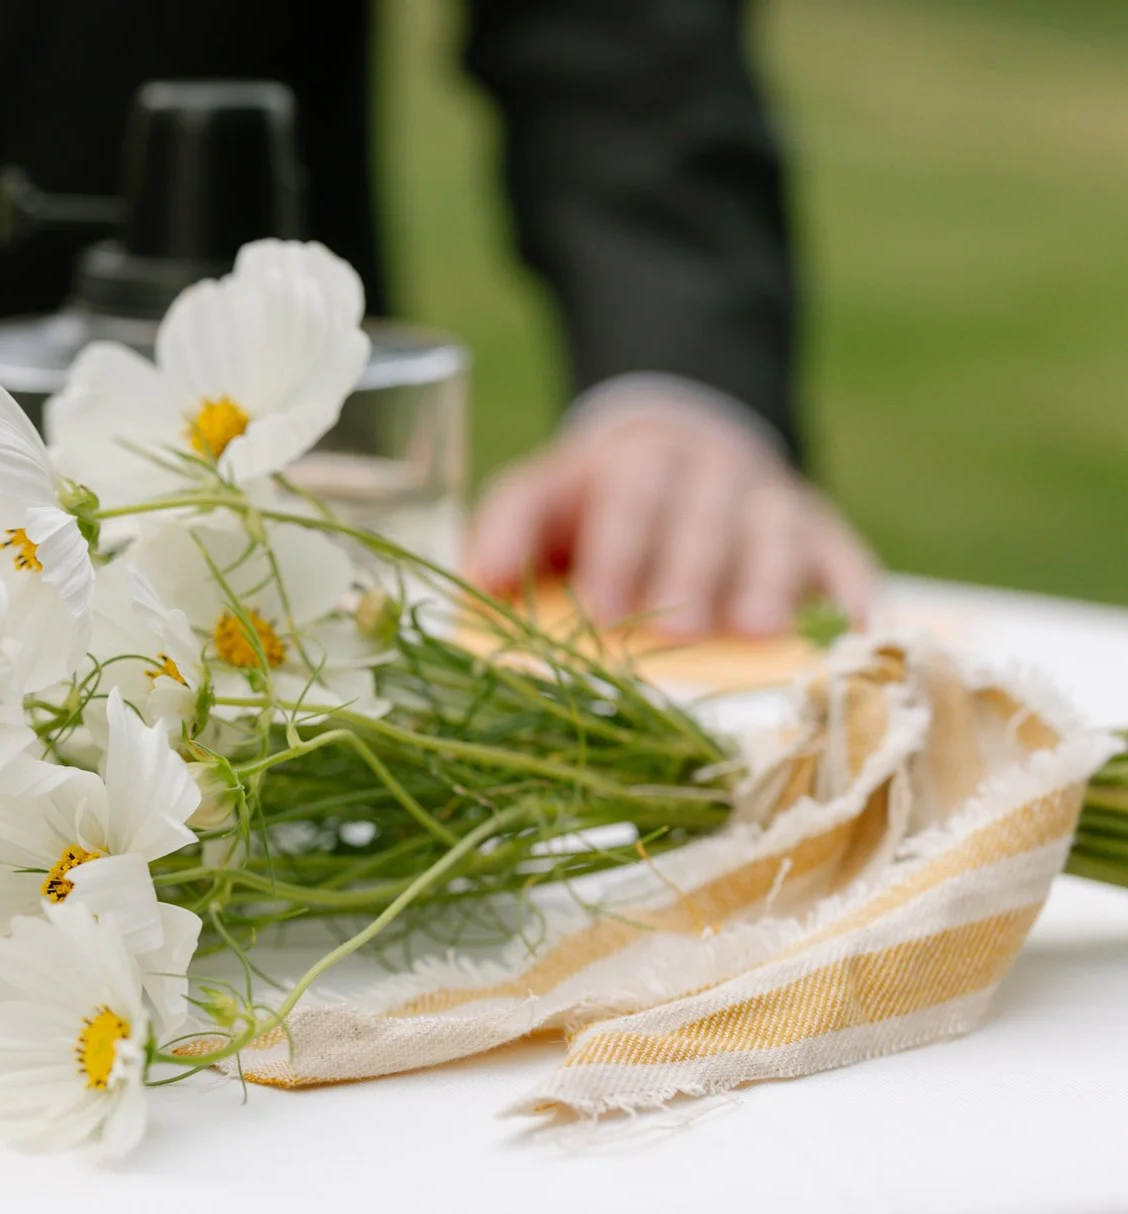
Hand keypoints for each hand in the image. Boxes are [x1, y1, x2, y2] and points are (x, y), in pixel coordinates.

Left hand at [463, 393, 877, 639]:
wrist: (679, 454)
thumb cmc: (594, 504)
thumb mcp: (542, 497)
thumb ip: (508, 527)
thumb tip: (484, 578)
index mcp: (637, 459)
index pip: (631, 495)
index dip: (618, 551)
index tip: (602, 610)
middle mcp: (713, 469)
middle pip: (707, 513)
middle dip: (691, 570)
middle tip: (678, 632)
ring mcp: (771, 498)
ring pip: (777, 529)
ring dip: (768, 580)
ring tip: (757, 633)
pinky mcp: (821, 532)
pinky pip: (845, 554)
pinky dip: (854, 590)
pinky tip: (856, 631)